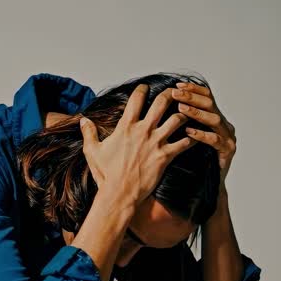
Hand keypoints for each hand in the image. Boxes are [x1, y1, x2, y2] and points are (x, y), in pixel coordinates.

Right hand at [78, 83, 196, 207]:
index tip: (146, 86)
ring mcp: (156, 142)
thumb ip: (89, 133)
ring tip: (188, 111)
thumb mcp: (92, 151)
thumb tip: (83, 121)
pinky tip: (197, 135)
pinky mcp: (166, 156)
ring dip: (184, 113)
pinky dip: (192, 138)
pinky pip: (184, 143)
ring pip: (177, 119)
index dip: (142, 89)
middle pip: (162, 103)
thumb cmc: (106, 174)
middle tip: (174, 91)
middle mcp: (143, 131)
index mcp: (126, 127)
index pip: (136, 100)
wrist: (119, 193)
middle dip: (170, 94)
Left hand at [173, 82, 236, 184]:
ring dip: (197, 113)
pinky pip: (216, 140)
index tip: (176, 85)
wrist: (206, 186)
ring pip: (214, 119)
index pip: (206, 97)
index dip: (192, 89)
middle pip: (210, 104)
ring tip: (180, 109)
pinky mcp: (228, 151)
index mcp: (213, 118)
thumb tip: (157, 106)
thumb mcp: (185, 137)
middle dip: (192, 97)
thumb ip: (178, 121)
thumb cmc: (192, 161)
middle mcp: (223, 125)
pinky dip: (202, 135)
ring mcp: (228, 137)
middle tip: (175, 93)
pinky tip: (189, 132)